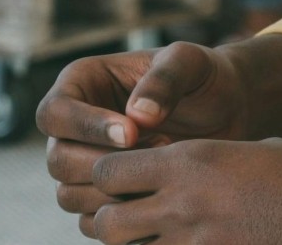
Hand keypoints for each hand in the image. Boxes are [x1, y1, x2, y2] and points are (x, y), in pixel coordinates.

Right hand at [40, 43, 252, 226]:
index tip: (133, 134)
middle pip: (58, 159)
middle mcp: (74, 126)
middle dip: (105, 163)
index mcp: (81, 83)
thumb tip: (138, 115)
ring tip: (162, 170)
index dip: (87, 127)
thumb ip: (165, 80)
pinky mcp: (103, 193)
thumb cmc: (203, 78)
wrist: (227, 112)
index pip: (54, 113)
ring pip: (69, 194)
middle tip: (159, 150)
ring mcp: (86, 163)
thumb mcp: (189, 63)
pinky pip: (91, 219)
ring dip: (116, 191)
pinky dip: (123, 213)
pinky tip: (160, 193)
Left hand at [83, 138, 281, 244]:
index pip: (109, 171)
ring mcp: (199, 244)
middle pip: (107, 222)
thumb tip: (183, 176)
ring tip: (157, 236)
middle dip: (110, 220)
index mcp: (193, 161)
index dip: (109, 176)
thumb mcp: (256, 151)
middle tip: (129, 217)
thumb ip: (209, 163)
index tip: (124, 180)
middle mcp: (186, 204)